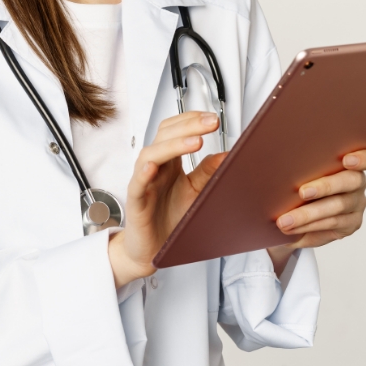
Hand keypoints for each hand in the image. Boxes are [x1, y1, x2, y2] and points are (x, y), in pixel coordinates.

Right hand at [107, 112, 226, 286]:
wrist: (153, 248)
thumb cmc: (171, 218)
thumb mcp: (196, 192)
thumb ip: (208, 172)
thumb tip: (229, 155)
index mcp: (169, 162)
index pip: (173, 130)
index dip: (190, 119)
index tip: (212, 117)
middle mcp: (155, 167)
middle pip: (164, 136)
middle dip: (188, 125)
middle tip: (211, 122)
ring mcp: (144, 182)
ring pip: (151, 154)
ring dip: (172, 145)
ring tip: (195, 141)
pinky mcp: (137, 201)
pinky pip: (137, 183)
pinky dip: (144, 173)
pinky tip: (154, 167)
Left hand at [264, 148, 365, 271]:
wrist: (294, 210)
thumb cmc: (296, 182)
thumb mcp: (298, 170)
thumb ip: (299, 164)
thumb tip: (272, 159)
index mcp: (350, 163)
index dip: (364, 158)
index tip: (347, 160)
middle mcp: (358, 183)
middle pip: (351, 182)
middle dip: (325, 186)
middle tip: (302, 192)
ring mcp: (356, 204)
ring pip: (337, 208)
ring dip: (308, 215)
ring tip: (284, 221)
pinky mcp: (350, 224)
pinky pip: (331, 226)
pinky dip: (308, 228)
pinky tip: (291, 230)